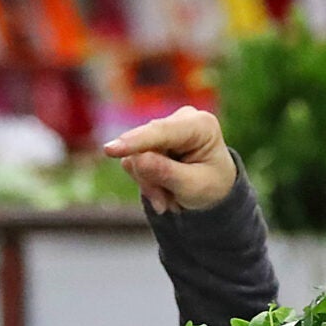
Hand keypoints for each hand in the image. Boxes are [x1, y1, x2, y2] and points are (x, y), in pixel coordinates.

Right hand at [101, 108, 236, 212]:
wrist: (215, 190)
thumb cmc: (211, 187)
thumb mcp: (194, 186)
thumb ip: (166, 173)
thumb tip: (136, 160)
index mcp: (201, 125)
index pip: (162, 131)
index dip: (136, 141)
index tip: (110, 149)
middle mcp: (182, 119)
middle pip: (145, 146)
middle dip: (149, 179)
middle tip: (163, 206)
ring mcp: (165, 128)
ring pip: (136, 156)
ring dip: (148, 184)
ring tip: (168, 201)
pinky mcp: (152, 140)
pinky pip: (134, 161)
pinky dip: (146, 181)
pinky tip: (163, 191)